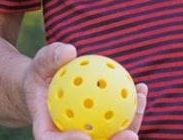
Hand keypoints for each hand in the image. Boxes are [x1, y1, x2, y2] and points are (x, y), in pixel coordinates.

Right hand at [23, 42, 148, 139]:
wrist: (47, 83)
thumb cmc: (41, 74)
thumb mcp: (40, 63)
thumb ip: (51, 58)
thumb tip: (69, 52)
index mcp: (48, 132)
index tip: (85, 137)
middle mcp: (71, 136)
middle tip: (130, 134)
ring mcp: (90, 132)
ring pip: (112, 136)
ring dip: (132, 125)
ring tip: (141, 100)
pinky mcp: (104, 125)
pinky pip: (121, 120)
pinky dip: (133, 107)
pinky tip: (142, 88)